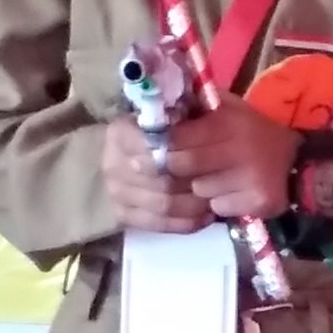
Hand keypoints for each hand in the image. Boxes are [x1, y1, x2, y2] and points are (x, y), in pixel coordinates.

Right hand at [98, 113, 218, 237]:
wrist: (147, 151)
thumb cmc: (172, 127)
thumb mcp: (180, 109)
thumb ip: (182, 109)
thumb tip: (184, 116)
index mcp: (120, 132)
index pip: (150, 147)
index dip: (179, 152)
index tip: (207, 154)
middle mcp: (111, 162)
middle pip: (160, 180)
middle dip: (194, 183)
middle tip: (220, 184)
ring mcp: (115, 190)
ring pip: (162, 204)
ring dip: (194, 205)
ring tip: (217, 198)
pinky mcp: (122, 213)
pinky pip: (157, 224)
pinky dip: (184, 223)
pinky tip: (205, 216)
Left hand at [167, 101, 293, 220]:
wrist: (299, 163)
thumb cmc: (256, 133)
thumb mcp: (232, 108)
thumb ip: (201, 102)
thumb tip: (167, 100)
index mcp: (228, 120)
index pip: (177, 136)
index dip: (170, 144)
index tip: (173, 147)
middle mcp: (240, 147)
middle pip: (182, 164)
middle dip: (181, 168)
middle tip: (190, 167)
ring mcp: (250, 176)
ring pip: (200, 189)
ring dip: (204, 187)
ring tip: (219, 179)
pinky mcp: (258, 201)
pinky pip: (219, 207)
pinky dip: (222, 203)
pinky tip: (235, 193)